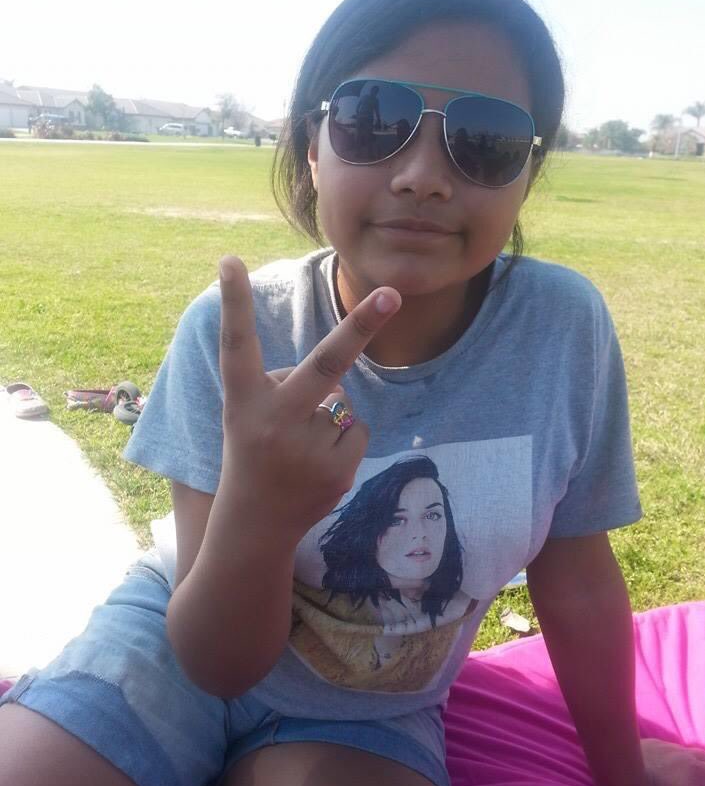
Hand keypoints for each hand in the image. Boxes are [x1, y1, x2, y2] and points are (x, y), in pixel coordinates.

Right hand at [216, 255, 400, 539]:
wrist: (255, 525)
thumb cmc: (253, 452)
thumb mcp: (248, 414)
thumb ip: (284, 384)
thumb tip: (340, 375)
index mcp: (243, 401)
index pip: (237, 344)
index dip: (234, 303)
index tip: (230, 261)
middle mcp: (273, 421)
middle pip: (325, 364)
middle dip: (361, 325)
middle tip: (393, 294)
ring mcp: (307, 449)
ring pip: (343, 403)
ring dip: (330, 415)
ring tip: (300, 449)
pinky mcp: (337, 471)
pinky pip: (357, 429)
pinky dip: (344, 439)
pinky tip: (318, 464)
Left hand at [611, 738, 704, 785]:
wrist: (620, 778)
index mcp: (697, 770)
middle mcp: (683, 753)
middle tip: (703, 783)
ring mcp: (665, 745)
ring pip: (686, 750)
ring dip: (691, 761)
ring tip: (682, 775)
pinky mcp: (649, 743)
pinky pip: (668, 748)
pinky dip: (673, 756)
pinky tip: (663, 765)